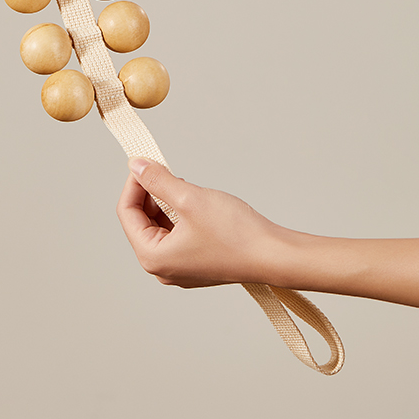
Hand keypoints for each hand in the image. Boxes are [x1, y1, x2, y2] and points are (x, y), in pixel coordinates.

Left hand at [117, 159, 418, 310]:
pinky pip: (188, 222)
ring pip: (167, 215)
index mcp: (154, 256)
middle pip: (145, 211)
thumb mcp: (195, 198)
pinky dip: (196, 205)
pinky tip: (217, 200)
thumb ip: (160, 180)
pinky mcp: (208, 258)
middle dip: (161, 186)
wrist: (292, 259)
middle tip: (181, 167)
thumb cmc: (245, 235)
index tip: (148, 153)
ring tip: (208, 191)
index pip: (127, 207)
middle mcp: (165, 265)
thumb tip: (136, 162)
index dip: (137, 178)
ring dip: (181, 193)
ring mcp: (187, 263)